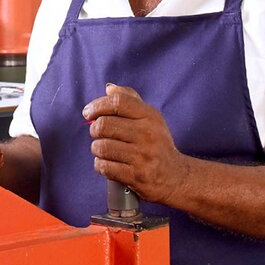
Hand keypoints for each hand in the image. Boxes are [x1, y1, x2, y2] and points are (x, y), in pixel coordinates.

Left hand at [85, 83, 193, 203]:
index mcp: (150, 116)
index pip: (118, 102)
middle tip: (98, 134)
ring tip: (104, 150)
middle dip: (94, 129)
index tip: (88, 113)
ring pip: (101, 147)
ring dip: (97, 149)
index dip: (97, 105)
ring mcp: (142, 156)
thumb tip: (109, 88)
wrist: (175, 176)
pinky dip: (101, 165)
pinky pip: (104, 167)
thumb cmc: (157, 144)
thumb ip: (130, 100)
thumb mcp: (151, 118)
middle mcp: (147, 135)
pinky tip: (109, 164)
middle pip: (104, 125)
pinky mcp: (136, 176)